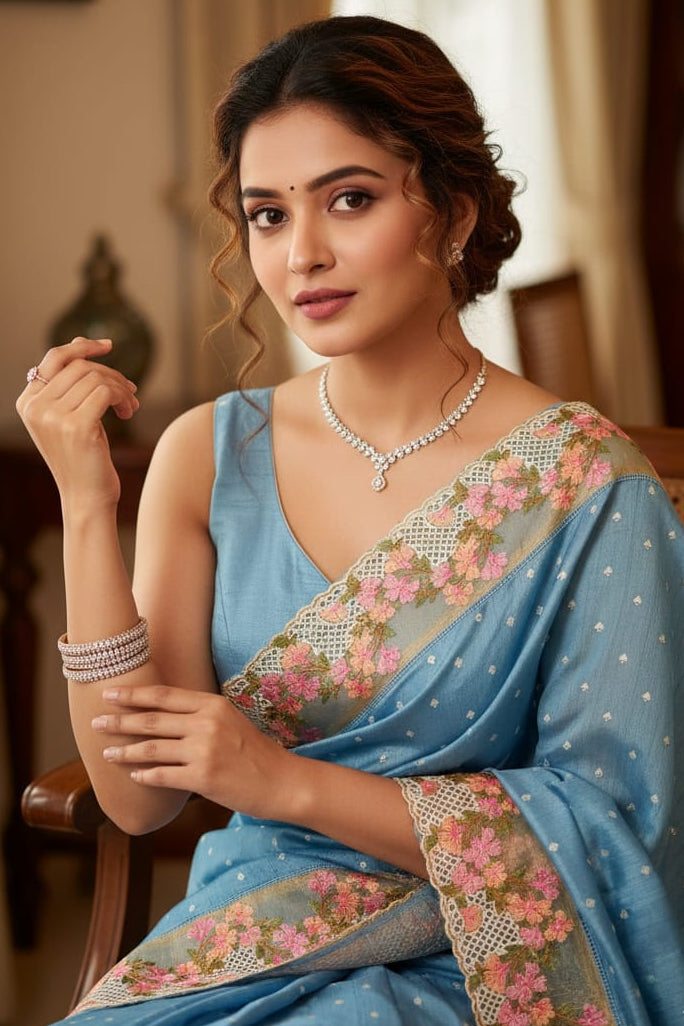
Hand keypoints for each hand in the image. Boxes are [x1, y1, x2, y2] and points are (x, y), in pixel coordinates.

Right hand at [16, 337, 138, 509]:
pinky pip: (107, 392)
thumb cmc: (83, 457)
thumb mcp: (72, 414)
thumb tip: (81, 342)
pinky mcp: (77, 426)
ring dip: (121, 388)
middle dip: (111, 373)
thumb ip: (72, 381)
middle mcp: (35, 407)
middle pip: (80, 366)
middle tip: (130, 391)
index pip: (55, 358)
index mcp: (27, 402)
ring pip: (96, 378)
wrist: (87, 498)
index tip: (108, 346)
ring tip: (130, 406)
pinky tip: (127, 413)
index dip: (82, 347)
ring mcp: (53, 417)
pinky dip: (123, 398)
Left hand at [91, 684, 296, 820]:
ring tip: (107, 752)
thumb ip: (199, 715)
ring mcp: (204, 750)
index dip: (133, 694)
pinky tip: (133, 776)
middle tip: (95, 722)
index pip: (164, 695)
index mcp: (212, 705)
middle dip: (119, 721)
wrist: (282, 781)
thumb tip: (162, 714)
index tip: (109, 693)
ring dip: (124, 751)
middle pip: (151, 719)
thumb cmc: (254, 752)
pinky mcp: (203, 778)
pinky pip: (162, 775)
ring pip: (151, 749)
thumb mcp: (230, 721)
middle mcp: (206, 723)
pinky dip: (144, 775)